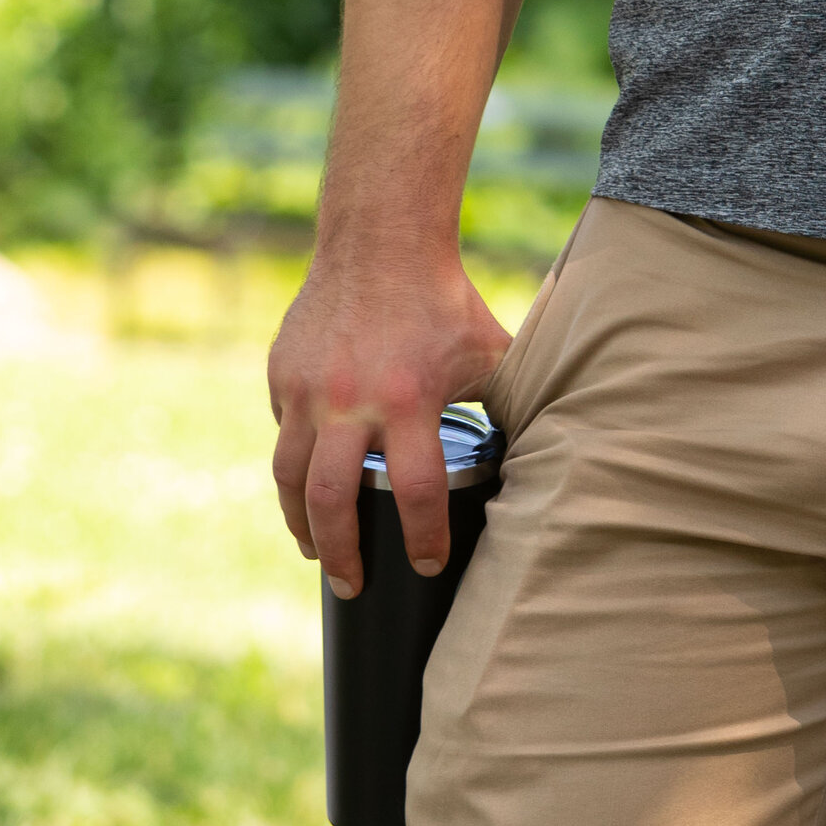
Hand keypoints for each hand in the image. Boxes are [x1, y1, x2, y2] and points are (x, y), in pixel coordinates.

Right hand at [267, 240, 510, 598]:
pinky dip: (295, 465)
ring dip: (300, 525)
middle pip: (331, 503)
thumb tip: (543, 453)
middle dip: (340, 556)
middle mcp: (350, 400)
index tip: (428, 566)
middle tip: (353, 584)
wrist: (383, 240)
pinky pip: (284, 434)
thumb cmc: (445, 301)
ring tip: (316, 551)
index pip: (416, 491)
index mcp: (409, 398)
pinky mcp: (281, 375)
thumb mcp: (487, 353)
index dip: (423, 537)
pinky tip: (308, 483)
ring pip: (290, 479)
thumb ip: (506, 405)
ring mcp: (308, 389)